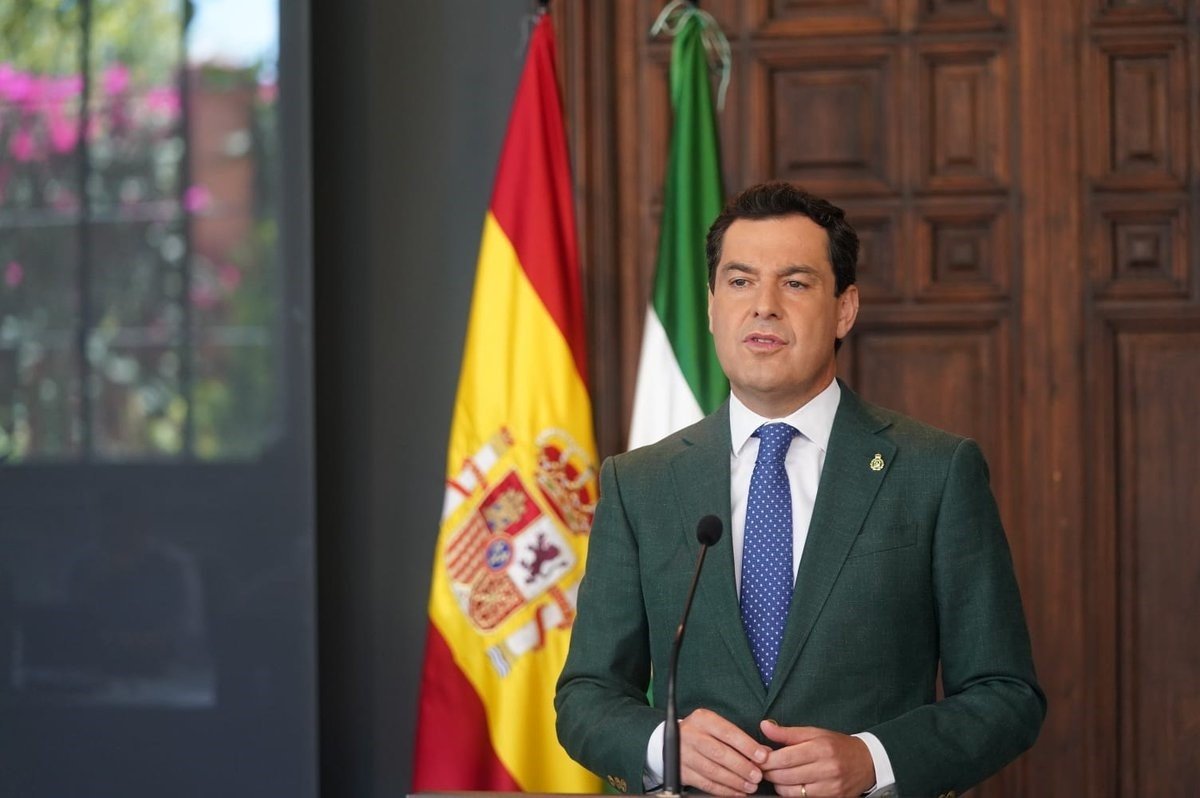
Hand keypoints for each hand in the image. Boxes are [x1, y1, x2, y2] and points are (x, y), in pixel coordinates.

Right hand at [677, 708, 769, 795]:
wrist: (671, 741)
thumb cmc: (702, 733)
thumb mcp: (717, 727)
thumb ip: (740, 738)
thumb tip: (765, 752)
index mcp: (703, 719)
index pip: (728, 732)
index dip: (747, 746)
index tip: (762, 757)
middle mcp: (691, 734)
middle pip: (719, 753)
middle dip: (742, 766)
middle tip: (757, 776)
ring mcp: (684, 754)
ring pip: (712, 771)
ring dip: (734, 781)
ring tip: (750, 786)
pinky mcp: (682, 771)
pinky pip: (705, 784)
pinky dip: (723, 790)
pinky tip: (736, 792)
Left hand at [759, 721, 874, 797]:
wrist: (866, 762)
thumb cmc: (836, 745)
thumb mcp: (814, 733)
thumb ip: (787, 733)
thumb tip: (764, 726)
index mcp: (820, 748)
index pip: (785, 758)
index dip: (767, 760)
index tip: (758, 758)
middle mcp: (826, 768)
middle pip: (786, 776)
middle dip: (769, 773)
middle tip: (763, 769)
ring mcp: (830, 787)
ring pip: (793, 792)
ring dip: (778, 786)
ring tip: (777, 777)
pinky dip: (792, 794)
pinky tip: (790, 786)